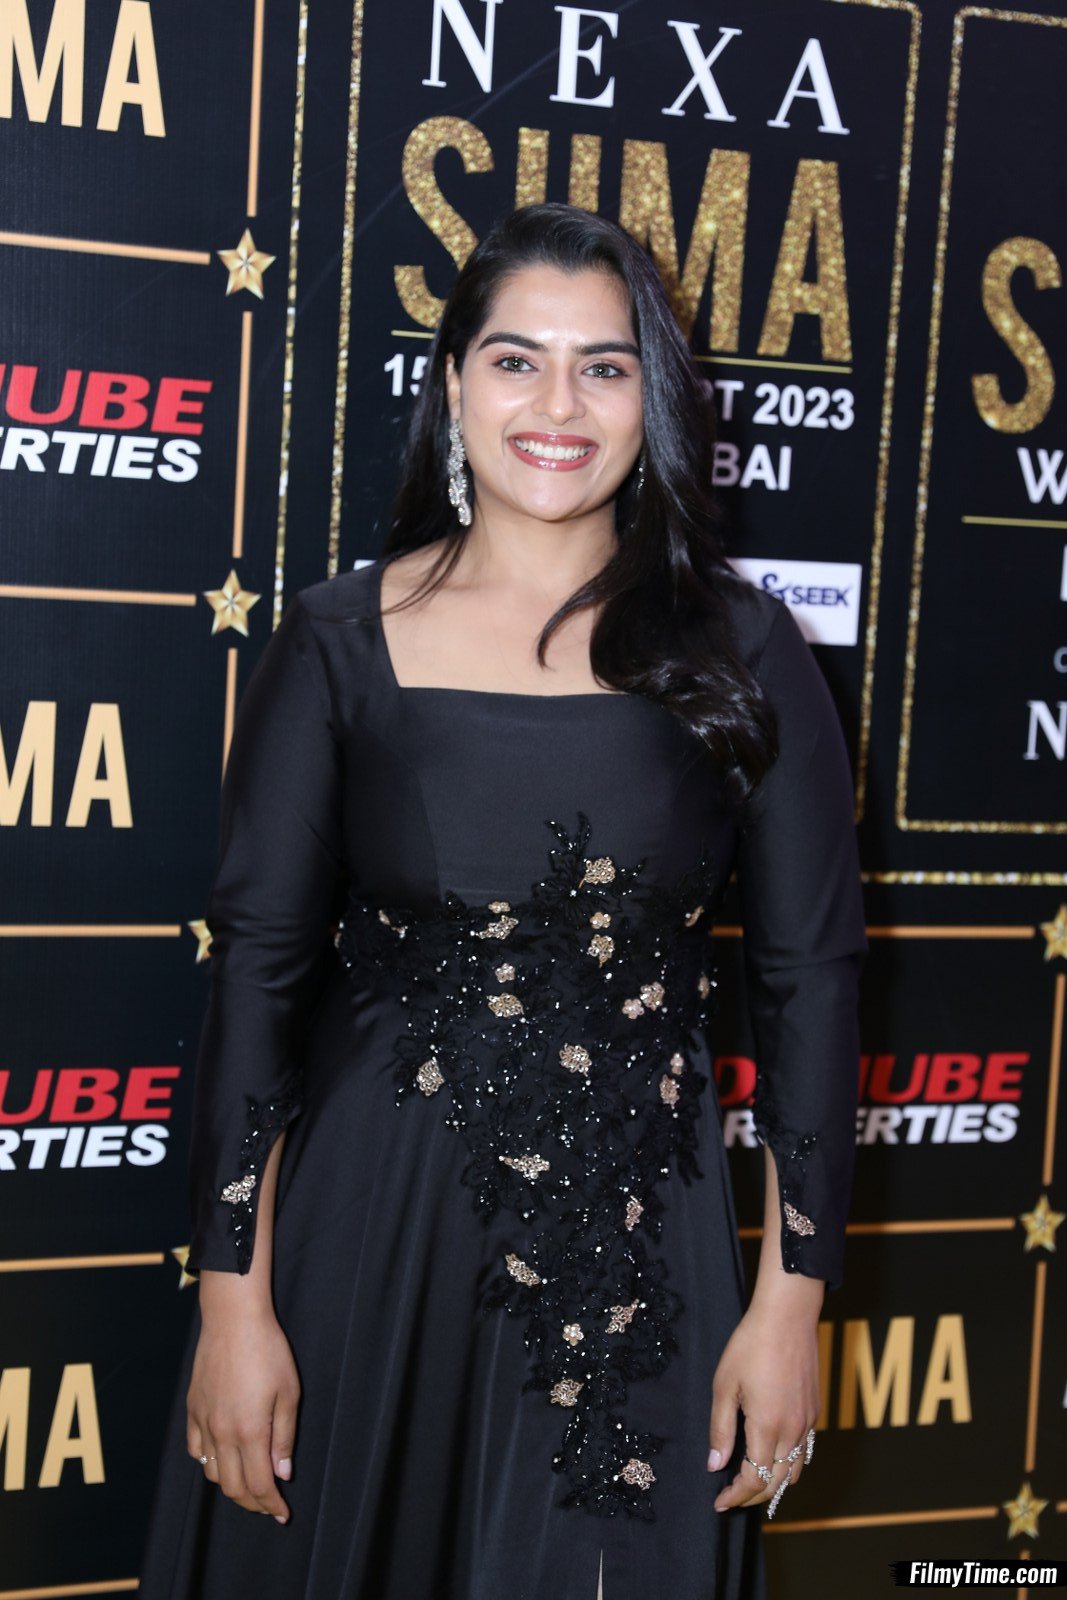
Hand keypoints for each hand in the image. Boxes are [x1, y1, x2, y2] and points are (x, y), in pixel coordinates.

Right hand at [186, 1307, 300, 1523]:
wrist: (233, 1320)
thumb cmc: (268, 1351)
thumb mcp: (288, 1392)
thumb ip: (283, 1437)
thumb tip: (281, 1474)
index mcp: (248, 1431)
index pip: (258, 1484)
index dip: (271, 1504)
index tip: (283, 1514)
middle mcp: (221, 1433)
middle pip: (232, 1487)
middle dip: (253, 1503)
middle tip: (269, 1505)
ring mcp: (203, 1421)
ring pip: (212, 1473)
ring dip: (231, 1487)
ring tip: (249, 1485)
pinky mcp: (192, 1409)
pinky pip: (196, 1450)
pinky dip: (209, 1464)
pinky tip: (222, 1460)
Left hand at [706, 1288, 819, 1512]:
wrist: (787, 1316)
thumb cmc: (751, 1345)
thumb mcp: (725, 1385)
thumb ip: (721, 1429)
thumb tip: (715, 1465)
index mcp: (767, 1426)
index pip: (755, 1480)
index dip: (736, 1496)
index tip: (719, 1502)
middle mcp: (793, 1429)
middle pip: (777, 1483)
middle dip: (753, 1497)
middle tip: (731, 1497)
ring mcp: (807, 1421)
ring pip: (794, 1470)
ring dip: (774, 1484)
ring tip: (751, 1483)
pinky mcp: (815, 1410)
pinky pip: (804, 1451)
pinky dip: (788, 1465)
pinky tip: (772, 1456)